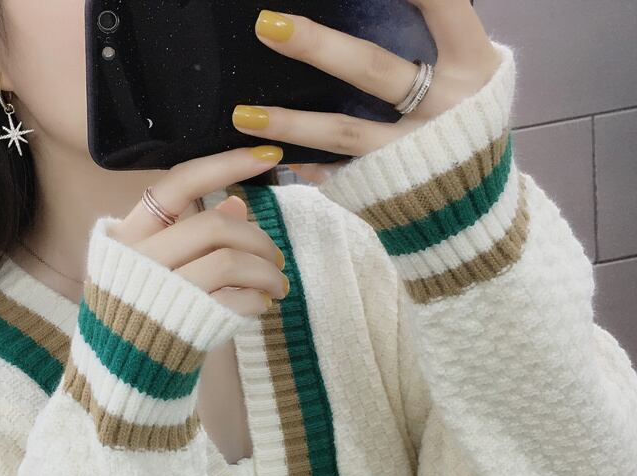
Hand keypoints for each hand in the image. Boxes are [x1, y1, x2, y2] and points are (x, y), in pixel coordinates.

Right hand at [107, 146, 289, 316]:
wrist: (120, 375)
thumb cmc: (140, 312)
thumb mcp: (154, 266)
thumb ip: (190, 233)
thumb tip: (237, 203)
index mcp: (128, 234)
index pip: (178, 184)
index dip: (226, 165)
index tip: (269, 155)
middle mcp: (139, 258)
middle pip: (215, 226)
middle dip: (258, 239)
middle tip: (278, 257)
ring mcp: (160, 293)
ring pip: (230, 262)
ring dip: (266, 272)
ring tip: (279, 286)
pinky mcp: (182, 325)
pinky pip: (234, 301)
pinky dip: (256, 301)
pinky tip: (260, 305)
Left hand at [232, 1, 501, 183]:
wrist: (473, 214)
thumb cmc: (467, 127)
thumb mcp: (471, 78)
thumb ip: (439, 40)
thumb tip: (388, 4)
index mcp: (473, 69)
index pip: (445, 8)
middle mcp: (443, 110)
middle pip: (373, 70)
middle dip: (318, 46)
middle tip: (266, 26)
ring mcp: (409, 154)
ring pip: (343, 132)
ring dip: (290, 122)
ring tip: (243, 115)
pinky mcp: (384, 187)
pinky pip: (335, 173)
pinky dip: (302, 164)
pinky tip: (266, 156)